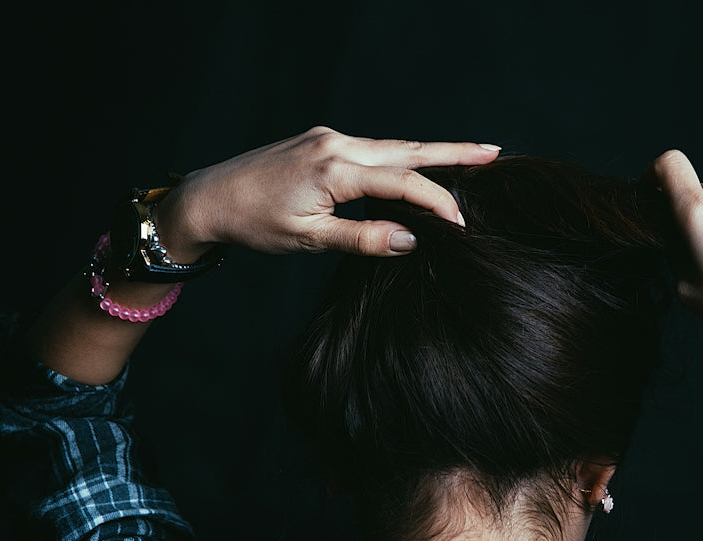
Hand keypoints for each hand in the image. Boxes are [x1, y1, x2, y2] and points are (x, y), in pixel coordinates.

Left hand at [155, 127, 500, 259]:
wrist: (209, 197)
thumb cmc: (254, 223)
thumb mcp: (310, 240)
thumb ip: (362, 239)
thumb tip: (411, 241)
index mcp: (334, 168)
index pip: (402, 183)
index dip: (437, 203)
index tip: (462, 225)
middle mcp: (336, 143)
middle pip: (407, 150)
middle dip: (453, 154)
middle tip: (494, 153)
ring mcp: (329, 138)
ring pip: (392, 147)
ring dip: (431, 155)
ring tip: (470, 158)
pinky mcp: (322, 143)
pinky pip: (373, 150)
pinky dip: (401, 159)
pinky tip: (418, 167)